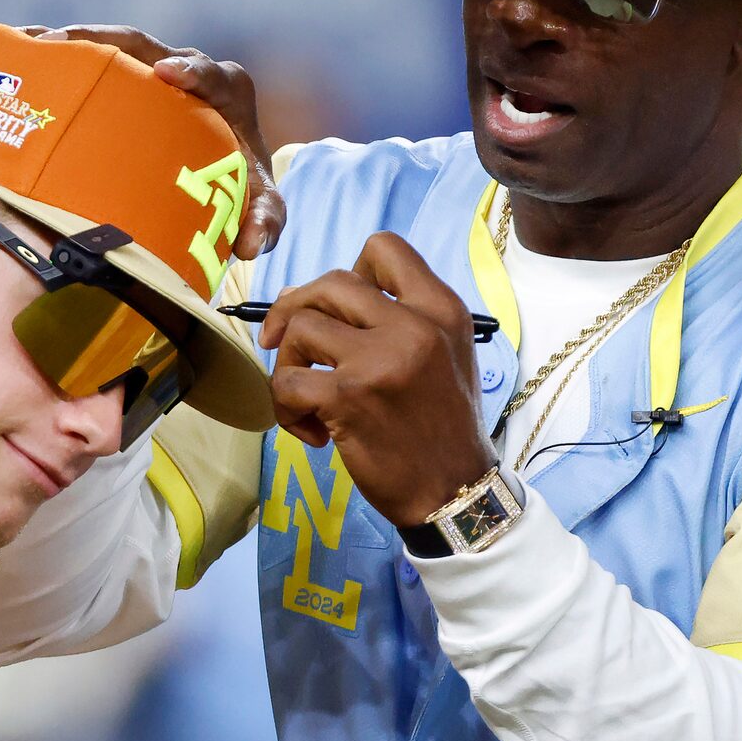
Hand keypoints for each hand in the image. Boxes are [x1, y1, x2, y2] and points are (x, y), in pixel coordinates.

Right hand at [26, 25, 283, 255]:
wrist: (220, 170)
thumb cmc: (241, 183)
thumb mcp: (259, 204)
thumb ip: (265, 221)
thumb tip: (251, 244)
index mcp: (226, 90)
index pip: (211, 76)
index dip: (190, 72)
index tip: (166, 73)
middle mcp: (188, 70)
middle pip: (145, 47)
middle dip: (104, 40)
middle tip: (62, 43)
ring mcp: (152, 69)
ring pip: (111, 48)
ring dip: (71, 44)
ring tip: (32, 46)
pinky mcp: (127, 76)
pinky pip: (93, 60)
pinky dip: (61, 58)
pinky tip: (25, 60)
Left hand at [261, 233, 496, 526]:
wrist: (456, 492)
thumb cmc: (442, 427)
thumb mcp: (443, 355)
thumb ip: (393, 320)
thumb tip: (307, 297)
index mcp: (441, 309)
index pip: (384, 248)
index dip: (350, 271)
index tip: (341, 309)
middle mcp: (413, 326)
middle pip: (330, 283)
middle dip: (299, 310)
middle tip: (292, 348)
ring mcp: (378, 360)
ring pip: (300, 327)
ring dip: (289, 365)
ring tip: (308, 400)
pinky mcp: (348, 397)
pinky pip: (286, 382)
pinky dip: (286, 409)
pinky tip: (313, 432)